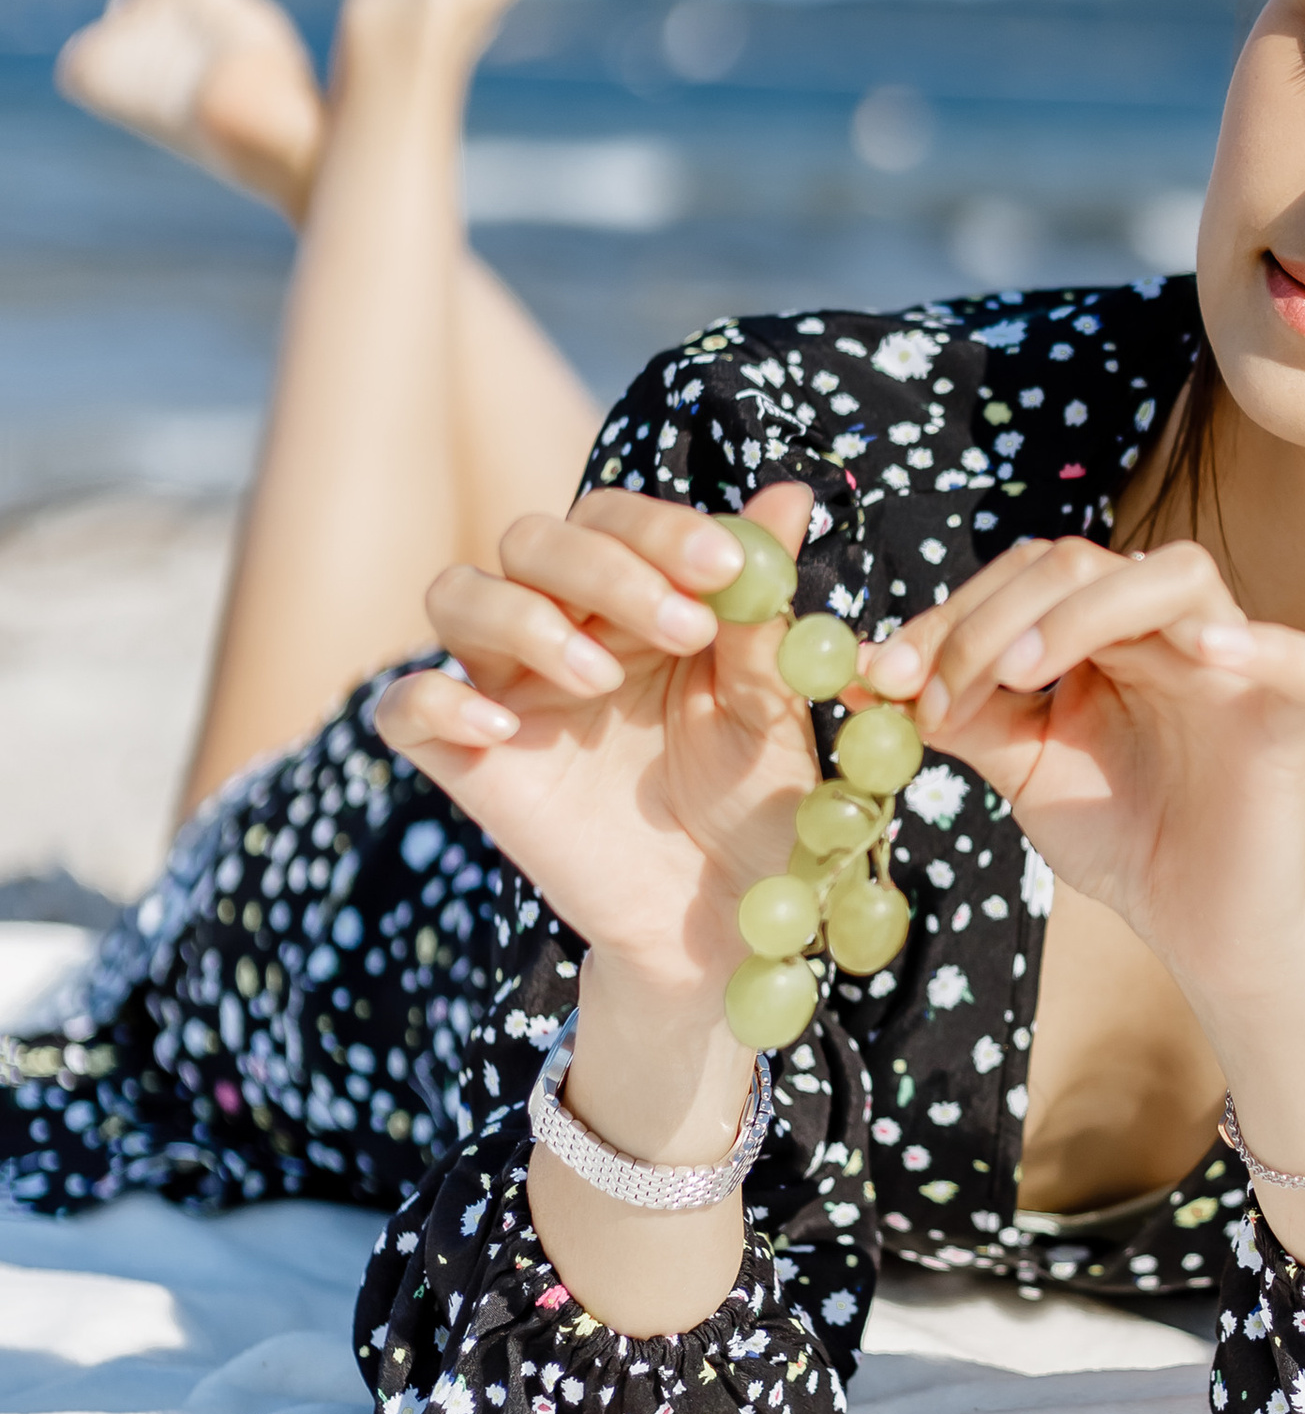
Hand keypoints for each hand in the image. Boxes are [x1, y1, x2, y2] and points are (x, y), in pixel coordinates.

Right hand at [375, 484, 817, 1004]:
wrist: (724, 916)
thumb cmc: (753, 801)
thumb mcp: (769, 706)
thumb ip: (762, 610)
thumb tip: (790, 496)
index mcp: (632, 597)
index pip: (612, 518)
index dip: (659, 529)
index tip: (725, 566)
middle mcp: (559, 626)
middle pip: (532, 539)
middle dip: (606, 567)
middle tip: (685, 628)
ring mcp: (508, 691)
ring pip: (457, 594)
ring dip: (525, 617)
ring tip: (603, 678)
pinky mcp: (469, 763)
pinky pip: (406, 707)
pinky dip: (438, 699)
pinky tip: (503, 728)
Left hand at [867, 535, 1304, 1012]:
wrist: (1199, 926)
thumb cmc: (1121, 836)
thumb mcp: (1024, 767)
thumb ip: (963, 715)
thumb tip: (871, 674)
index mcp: (1108, 629)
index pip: (1027, 577)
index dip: (952, 615)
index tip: (885, 676)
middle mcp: (1170, 625)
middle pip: (1082, 563)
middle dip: (992, 620)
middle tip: (938, 693)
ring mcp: (1236, 661)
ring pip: (1176, 575)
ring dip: (1085, 611)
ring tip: (1023, 670)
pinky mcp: (1293, 712)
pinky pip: (1304, 660)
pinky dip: (1263, 645)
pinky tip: (1209, 649)